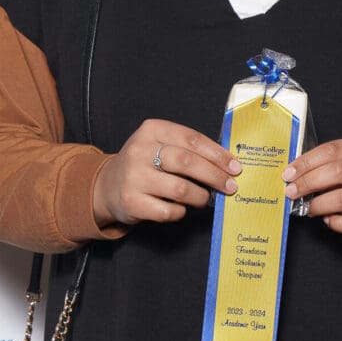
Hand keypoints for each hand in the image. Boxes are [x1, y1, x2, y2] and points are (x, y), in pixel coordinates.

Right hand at [93, 119, 240, 227]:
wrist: (107, 186)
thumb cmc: (144, 164)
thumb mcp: (160, 145)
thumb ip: (188, 149)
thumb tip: (226, 163)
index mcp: (152, 130)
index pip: (192, 139)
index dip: (217, 154)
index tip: (234, 166)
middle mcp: (140, 150)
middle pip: (187, 162)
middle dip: (214, 176)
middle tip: (230, 186)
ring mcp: (134, 177)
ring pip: (180, 188)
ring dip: (200, 196)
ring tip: (205, 198)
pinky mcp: (132, 202)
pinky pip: (168, 210)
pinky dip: (181, 211)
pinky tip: (181, 208)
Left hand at [281, 139, 341, 256]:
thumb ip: (329, 168)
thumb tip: (295, 174)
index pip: (334, 149)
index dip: (307, 161)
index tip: (289, 172)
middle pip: (337, 170)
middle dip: (308, 181)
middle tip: (291, 191)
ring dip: (318, 204)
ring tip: (308, 208)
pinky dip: (334, 222)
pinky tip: (328, 220)